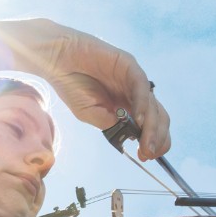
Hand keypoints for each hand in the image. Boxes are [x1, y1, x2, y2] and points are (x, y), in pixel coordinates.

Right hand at [3, 19, 170, 160]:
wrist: (57, 60)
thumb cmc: (72, 85)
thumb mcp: (90, 114)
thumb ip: (110, 124)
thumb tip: (131, 136)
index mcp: (127, 107)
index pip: (149, 126)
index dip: (152, 142)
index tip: (145, 156)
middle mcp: (135, 95)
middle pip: (159, 118)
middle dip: (157, 138)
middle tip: (148, 153)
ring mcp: (134, 80)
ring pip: (154, 105)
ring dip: (153, 127)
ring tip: (146, 144)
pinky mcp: (129, 65)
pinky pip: (142, 87)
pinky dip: (143, 105)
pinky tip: (139, 120)